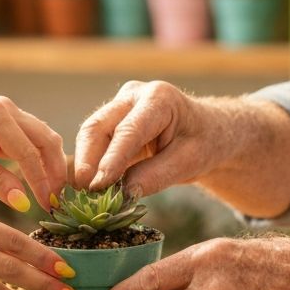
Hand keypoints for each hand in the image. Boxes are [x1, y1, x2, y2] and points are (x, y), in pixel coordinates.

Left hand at [0, 85, 66, 213]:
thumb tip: (22, 202)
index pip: (32, 153)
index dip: (43, 183)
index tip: (49, 208)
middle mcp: (8, 109)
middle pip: (47, 141)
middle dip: (56, 172)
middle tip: (56, 202)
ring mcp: (6, 112)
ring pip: (41, 138)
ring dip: (49, 164)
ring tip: (49, 193)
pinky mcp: (0, 120)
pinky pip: (26, 139)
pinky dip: (34, 158)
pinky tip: (33, 178)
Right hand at [73, 81, 230, 194]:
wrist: (209, 132)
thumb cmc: (205, 143)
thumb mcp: (189, 162)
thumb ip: (156, 175)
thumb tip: (123, 192)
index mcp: (159, 98)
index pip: (128, 131)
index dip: (110, 159)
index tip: (97, 185)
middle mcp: (133, 96)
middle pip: (98, 127)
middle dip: (86, 160)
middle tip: (81, 192)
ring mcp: (120, 106)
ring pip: (91, 135)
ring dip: (84, 164)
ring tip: (80, 194)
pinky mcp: (113, 122)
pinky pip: (95, 143)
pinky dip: (90, 165)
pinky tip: (87, 188)